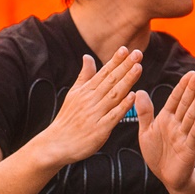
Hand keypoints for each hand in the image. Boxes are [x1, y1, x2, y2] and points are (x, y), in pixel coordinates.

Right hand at [37, 48, 141, 164]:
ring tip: (138, 68)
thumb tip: (88, 57)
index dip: (115, 61)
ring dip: (127, 81)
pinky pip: (113, 116)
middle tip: (138, 53)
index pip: (103, 73)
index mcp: (86, 91)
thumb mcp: (73, 94)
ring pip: (114, 95)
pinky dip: (123, 106)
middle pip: (111, 80)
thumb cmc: (67, 119)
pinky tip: (133, 96)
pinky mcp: (99, 129)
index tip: (126, 49)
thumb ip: (84, 76)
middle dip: (125, 66)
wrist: (56, 144)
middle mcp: (91, 100)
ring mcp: (95, 114)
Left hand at [137, 70, 194, 192]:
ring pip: (192, 115)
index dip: (182, 86)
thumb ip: (144, 113)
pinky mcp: (188, 148)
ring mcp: (184, 135)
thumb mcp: (146, 132)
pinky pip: (194, 134)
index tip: (190, 73)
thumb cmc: (157, 154)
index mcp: (166, 118)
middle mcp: (177, 124)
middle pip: (186, 103)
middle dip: (193, 88)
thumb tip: (139, 91)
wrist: (167, 177)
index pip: (175, 99)